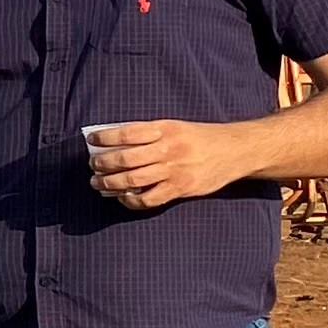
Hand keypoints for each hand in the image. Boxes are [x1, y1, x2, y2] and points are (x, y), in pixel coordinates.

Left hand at [86, 119, 247, 209]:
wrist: (236, 150)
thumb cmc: (201, 137)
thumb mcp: (176, 126)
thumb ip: (150, 134)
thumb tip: (115, 142)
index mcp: (165, 129)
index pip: (126, 133)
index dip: (105, 137)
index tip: (91, 140)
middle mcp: (169, 149)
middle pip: (125, 159)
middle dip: (102, 164)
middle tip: (92, 166)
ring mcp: (174, 170)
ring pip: (133, 180)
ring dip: (110, 183)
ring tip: (98, 183)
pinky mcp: (181, 188)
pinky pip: (149, 199)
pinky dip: (131, 200)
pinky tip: (123, 197)